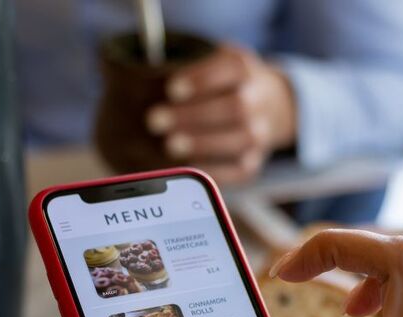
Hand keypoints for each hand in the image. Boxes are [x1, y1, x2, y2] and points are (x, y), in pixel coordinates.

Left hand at [145, 44, 295, 184]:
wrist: (270, 106)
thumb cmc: (221, 82)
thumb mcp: (209, 60)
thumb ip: (181, 66)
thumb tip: (132, 82)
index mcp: (244, 69)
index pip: (231, 69)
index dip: (203, 79)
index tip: (170, 89)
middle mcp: (258, 100)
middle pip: (234, 108)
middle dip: (193, 116)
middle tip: (154, 121)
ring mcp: (259, 134)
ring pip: (239, 140)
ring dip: (202, 144)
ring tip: (169, 146)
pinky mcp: (253, 162)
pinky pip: (238, 170)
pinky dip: (213, 171)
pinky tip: (187, 169)